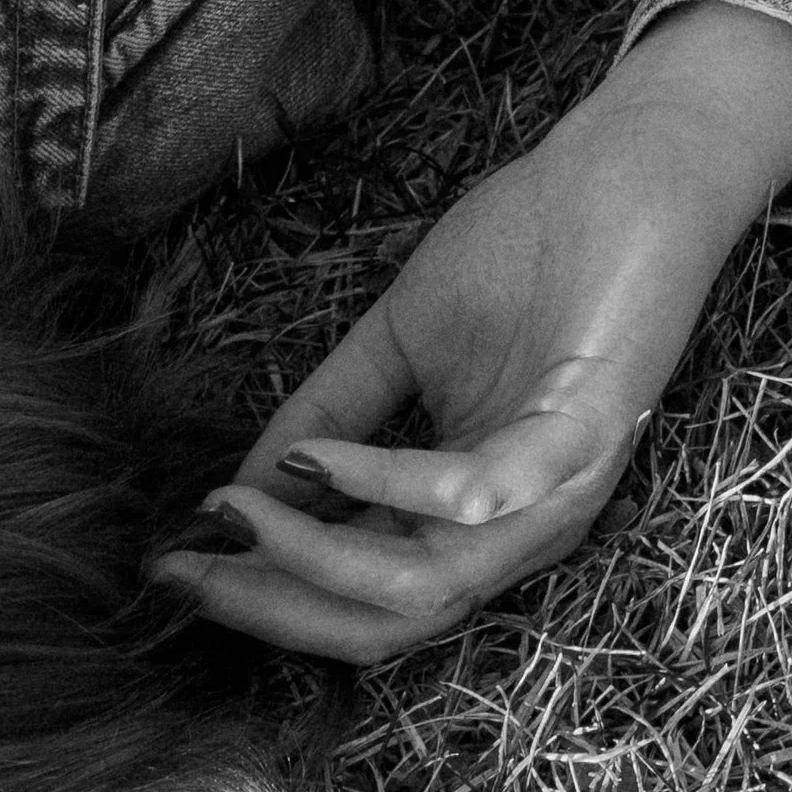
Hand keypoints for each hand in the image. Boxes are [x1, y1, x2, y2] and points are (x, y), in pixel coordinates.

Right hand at [159, 0, 791, 663]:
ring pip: (427, 584)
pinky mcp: (581, 434)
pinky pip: (475, 495)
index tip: (170, 560)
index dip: (262, 591)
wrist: (621, 173)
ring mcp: (554, 490)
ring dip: (314, 559)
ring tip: (236, 512)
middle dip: (271, 603)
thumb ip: (330, 414)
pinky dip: (384, 485)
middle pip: (385, 618)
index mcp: (470, 512)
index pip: (359, 593)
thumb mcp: (397, 341)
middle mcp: (514, 527)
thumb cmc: (523, 251)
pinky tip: (316, 458)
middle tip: (180, 568)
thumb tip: (241, 486)